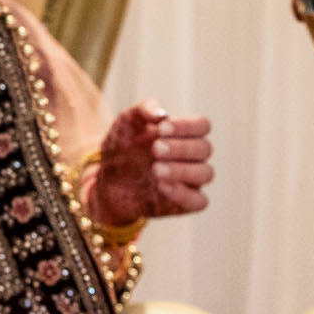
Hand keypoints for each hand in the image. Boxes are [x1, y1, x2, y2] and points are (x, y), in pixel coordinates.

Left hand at [92, 102, 212, 225]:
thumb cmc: (122, 147)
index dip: (186, 126)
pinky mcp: (185, 203)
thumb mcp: (127, 122)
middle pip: (204, 148)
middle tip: (155, 149)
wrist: (107, 179)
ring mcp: (191, 180)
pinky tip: (162, 186)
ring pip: (206, 173)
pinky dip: (184, 193)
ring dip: (182, 170)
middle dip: (180, 148)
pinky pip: (199, 201)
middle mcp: (193, 157)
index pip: (202, 126)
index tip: (161, 128)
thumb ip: (143, 109)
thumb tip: (162, 113)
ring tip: (156, 169)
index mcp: (185, 134)